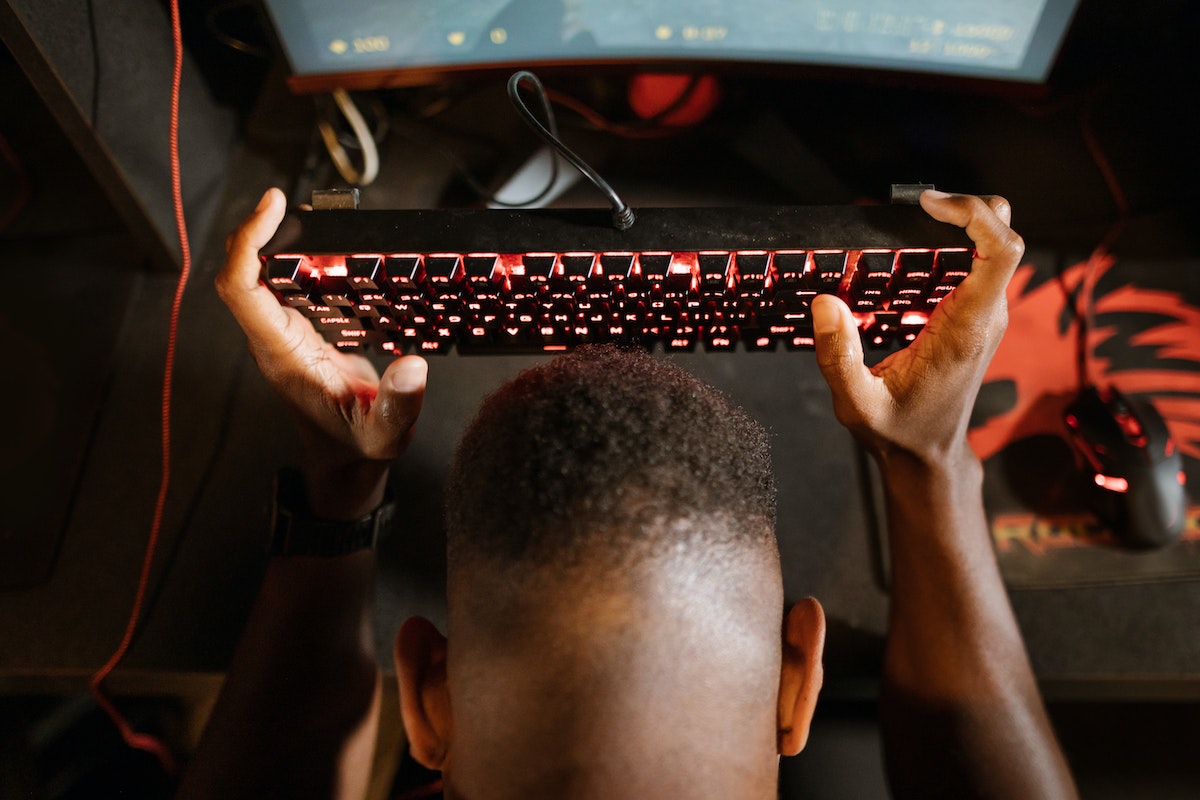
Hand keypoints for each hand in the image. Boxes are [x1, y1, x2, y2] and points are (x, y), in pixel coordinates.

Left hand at [216, 188, 426, 517]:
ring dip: (277, 241)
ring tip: (313, 216)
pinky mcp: (300, 331)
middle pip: (243, 272)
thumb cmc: (357, 450)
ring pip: (260, 275)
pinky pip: (285, 285)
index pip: (242, 290)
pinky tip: (332, 247)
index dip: (247, 242)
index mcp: (282, 356)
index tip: (272, 207)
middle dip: (259, 229)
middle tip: (293, 202)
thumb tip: (413, 366)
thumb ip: (399, 405)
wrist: (345, 463)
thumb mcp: (385, 436)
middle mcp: (274, 339)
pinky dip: (301, 259)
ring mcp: (283, 334)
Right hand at [813, 191, 1023, 468]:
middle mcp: (985, 316)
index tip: (929, 205)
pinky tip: (915, 248)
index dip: (974, 214)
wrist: (927, 454)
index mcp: (966, 329)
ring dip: (962, 223)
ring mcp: (984, 314)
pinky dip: (954, 242)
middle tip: (919, 206)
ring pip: (995, 245)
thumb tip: (826, 303)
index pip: (1001, 252)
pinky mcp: (973, 315)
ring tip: (914, 220)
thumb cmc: (897, 430)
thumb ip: (839, 356)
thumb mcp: (856, 402)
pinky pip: (978, 262)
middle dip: (968, 208)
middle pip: (1004, 236)